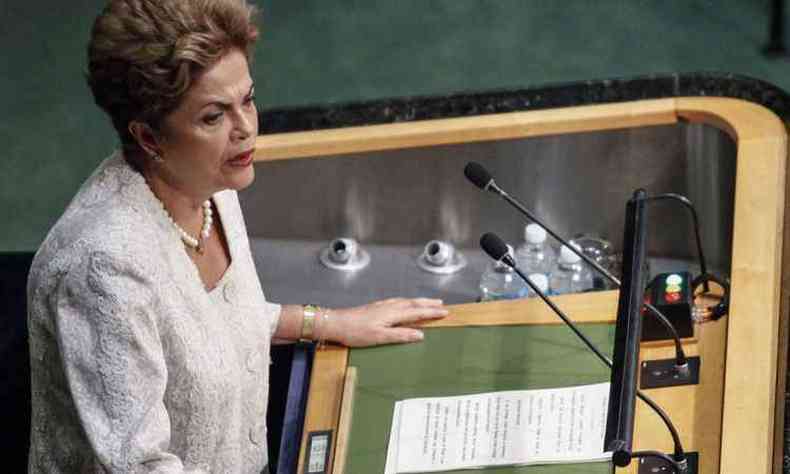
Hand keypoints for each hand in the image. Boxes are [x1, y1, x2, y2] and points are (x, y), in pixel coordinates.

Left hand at [323, 298, 447, 346]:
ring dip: (419, 302)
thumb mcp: (380, 337)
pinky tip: (404, 304)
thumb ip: (401, 335)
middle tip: (442, 304)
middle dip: (428, 304)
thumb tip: (420, 334)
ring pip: (406, 301)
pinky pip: (397, 302)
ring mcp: (382, 306)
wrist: (336, 323)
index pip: (418, 312)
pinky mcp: (376, 307)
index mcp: (393, 314)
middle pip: (414, 303)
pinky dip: (407, 302)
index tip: (445, 312)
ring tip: (428, 302)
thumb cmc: (355, 332)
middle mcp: (389, 307)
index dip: (432, 312)